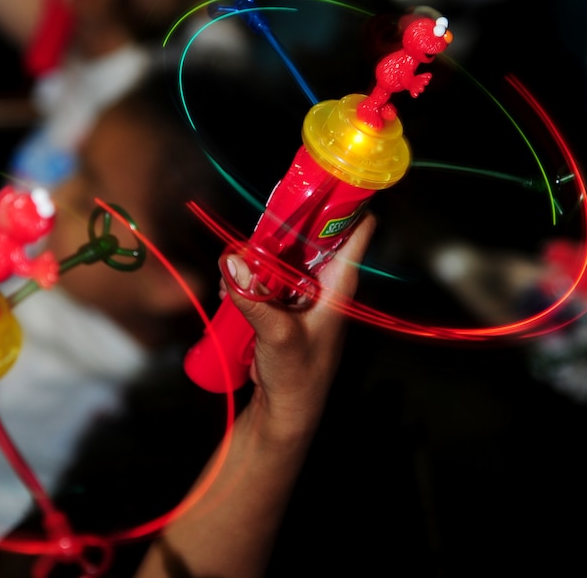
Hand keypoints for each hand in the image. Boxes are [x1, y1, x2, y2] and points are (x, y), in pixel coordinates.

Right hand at [223, 215, 375, 439]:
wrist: (285, 410)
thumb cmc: (299, 378)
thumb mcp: (278, 336)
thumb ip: (254, 298)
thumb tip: (232, 262)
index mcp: (337, 283)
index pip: (354, 228)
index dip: (344, 200)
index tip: (324, 176)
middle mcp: (321, 281)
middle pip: (307, 234)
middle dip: (279, 229)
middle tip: (255, 234)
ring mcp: (299, 291)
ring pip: (279, 253)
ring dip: (256, 258)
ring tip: (237, 276)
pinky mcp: (279, 302)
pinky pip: (262, 275)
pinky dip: (246, 278)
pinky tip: (232, 293)